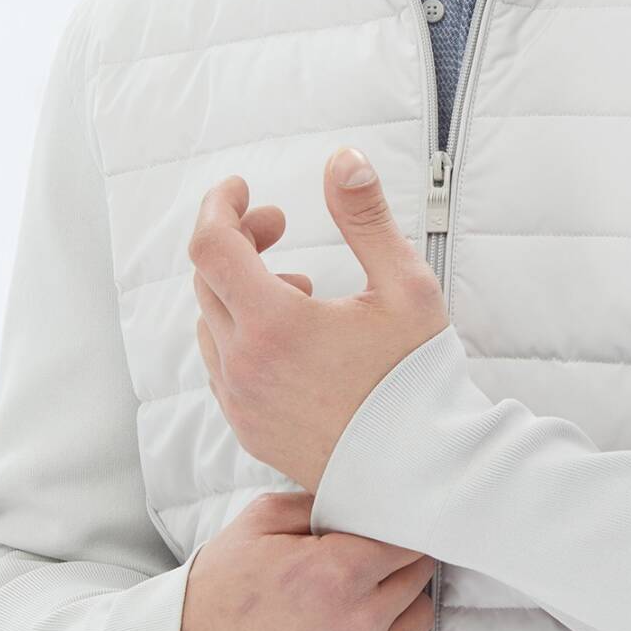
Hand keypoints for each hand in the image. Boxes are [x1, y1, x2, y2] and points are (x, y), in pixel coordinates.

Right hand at [178, 490, 437, 630]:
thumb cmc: (221, 592)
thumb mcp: (259, 522)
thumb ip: (320, 500)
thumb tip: (366, 495)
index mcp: (338, 572)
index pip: (409, 540)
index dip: (399, 531)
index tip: (388, 531)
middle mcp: (358, 623)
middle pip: (418, 578)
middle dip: (400, 565)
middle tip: (374, 563)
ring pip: (419, 621)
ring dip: (401, 606)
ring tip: (367, 599)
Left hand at [189, 148, 450, 493]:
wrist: (424, 471)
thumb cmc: (419, 377)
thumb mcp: (404, 285)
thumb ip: (366, 216)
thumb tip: (342, 159)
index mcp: (274, 324)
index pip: (211, 245)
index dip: (220, 205)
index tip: (243, 188)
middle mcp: (243, 366)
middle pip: (206, 280)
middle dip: (237, 240)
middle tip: (280, 225)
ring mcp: (241, 403)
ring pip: (209, 324)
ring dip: (237, 289)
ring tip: (295, 284)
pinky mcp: (249, 430)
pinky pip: (221, 366)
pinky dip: (239, 333)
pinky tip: (288, 335)